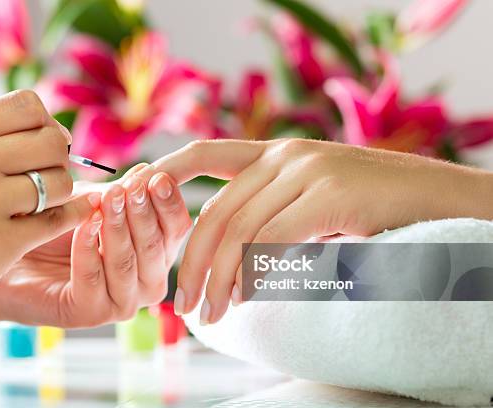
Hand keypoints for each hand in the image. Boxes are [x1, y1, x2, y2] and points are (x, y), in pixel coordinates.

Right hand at [0, 90, 93, 345]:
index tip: (43, 147)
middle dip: (60, 159)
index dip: (46, 124)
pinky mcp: (1, 243)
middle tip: (49, 177)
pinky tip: (65, 217)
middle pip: (52, 141)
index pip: (26, 104)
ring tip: (43, 204)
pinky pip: (60, 218)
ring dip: (61, 194)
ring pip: (60, 181)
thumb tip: (49, 129)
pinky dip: (71, 216)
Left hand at [0, 164, 191, 327]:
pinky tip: (83, 224)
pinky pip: (94, 277)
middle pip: (156, 246)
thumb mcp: (93, 202)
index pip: (176, 227)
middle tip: (131, 188)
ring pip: (127, 263)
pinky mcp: (91, 313)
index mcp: (157, 252)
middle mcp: (147, 281)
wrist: (7, 253)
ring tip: (107, 200)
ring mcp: (122, 301)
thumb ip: (122, 193)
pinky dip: (88, 247)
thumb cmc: (55, 226)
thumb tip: (149, 172)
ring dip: (117, 228)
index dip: (169, 202)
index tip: (157, 177)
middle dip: (143, 213)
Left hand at [141, 139, 492, 323]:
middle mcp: (285, 155)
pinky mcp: (330, 194)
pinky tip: (245, 296)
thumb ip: (272, 216)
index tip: (133, 203)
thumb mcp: (312, 203)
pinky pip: (274, 238)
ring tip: (211, 313)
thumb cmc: (372, 209)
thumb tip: (230, 261)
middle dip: (192, 261)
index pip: (203, 154)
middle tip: (184, 305)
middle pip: (216, 209)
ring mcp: (308, 170)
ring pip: (239, 228)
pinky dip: (253, 271)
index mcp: (275, 153)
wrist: (438, 199)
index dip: (164, 173)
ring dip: (219, 278)